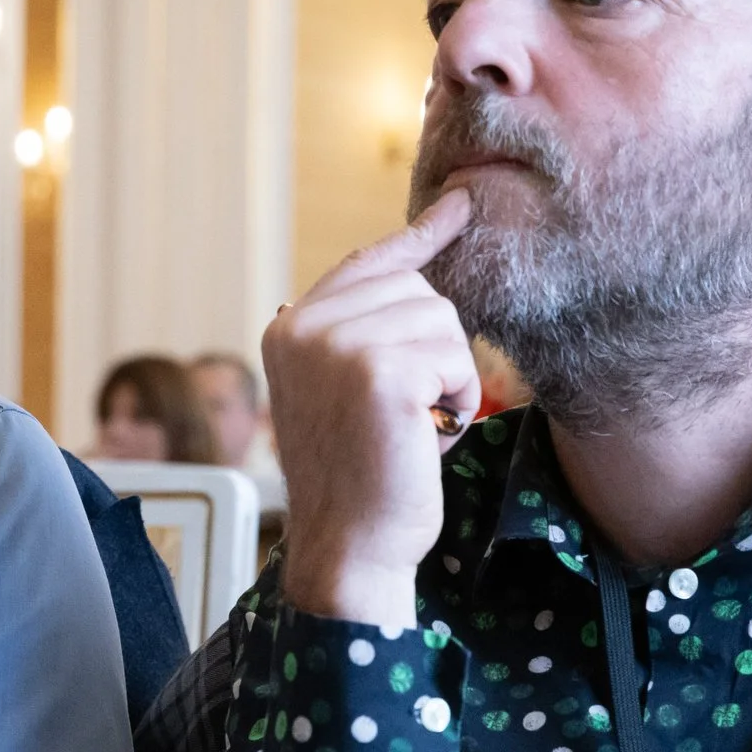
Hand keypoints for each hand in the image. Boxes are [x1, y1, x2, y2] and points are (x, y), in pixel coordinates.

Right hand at [263, 189, 478, 629]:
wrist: (349, 547)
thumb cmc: (359, 476)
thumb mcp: (343, 388)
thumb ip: (360, 328)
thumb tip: (417, 255)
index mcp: (289, 328)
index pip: (367, 262)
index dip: (420, 236)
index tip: (462, 204)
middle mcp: (303, 327)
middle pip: (418, 288)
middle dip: (436, 346)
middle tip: (412, 410)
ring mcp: (338, 346)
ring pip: (441, 319)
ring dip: (450, 375)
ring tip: (417, 424)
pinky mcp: (380, 372)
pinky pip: (455, 356)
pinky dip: (458, 397)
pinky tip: (429, 432)